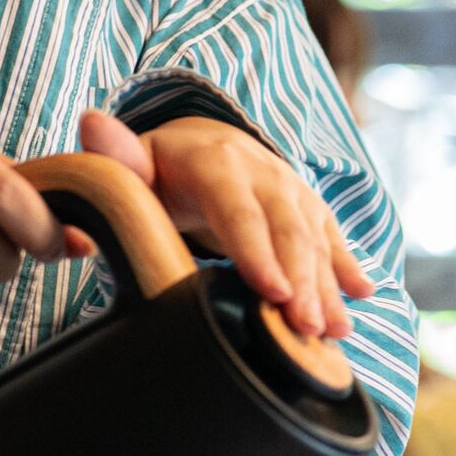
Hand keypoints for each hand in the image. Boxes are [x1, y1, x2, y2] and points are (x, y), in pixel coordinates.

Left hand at [76, 107, 373, 340]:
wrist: (199, 146)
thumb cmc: (156, 170)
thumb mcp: (131, 161)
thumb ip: (113, 154)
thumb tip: (92, 124)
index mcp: (217, 160)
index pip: (238, 209)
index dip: (257, 251)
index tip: (273, 291)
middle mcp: (264, 171)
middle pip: (287, 229)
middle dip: (302, 280)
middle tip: (306, 327)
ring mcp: (292, 190)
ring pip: (316, 239)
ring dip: (328, 286)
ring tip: (333, 331)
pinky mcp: (309, 208)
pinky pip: (333, 239)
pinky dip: (348, 268)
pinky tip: (363, 295)